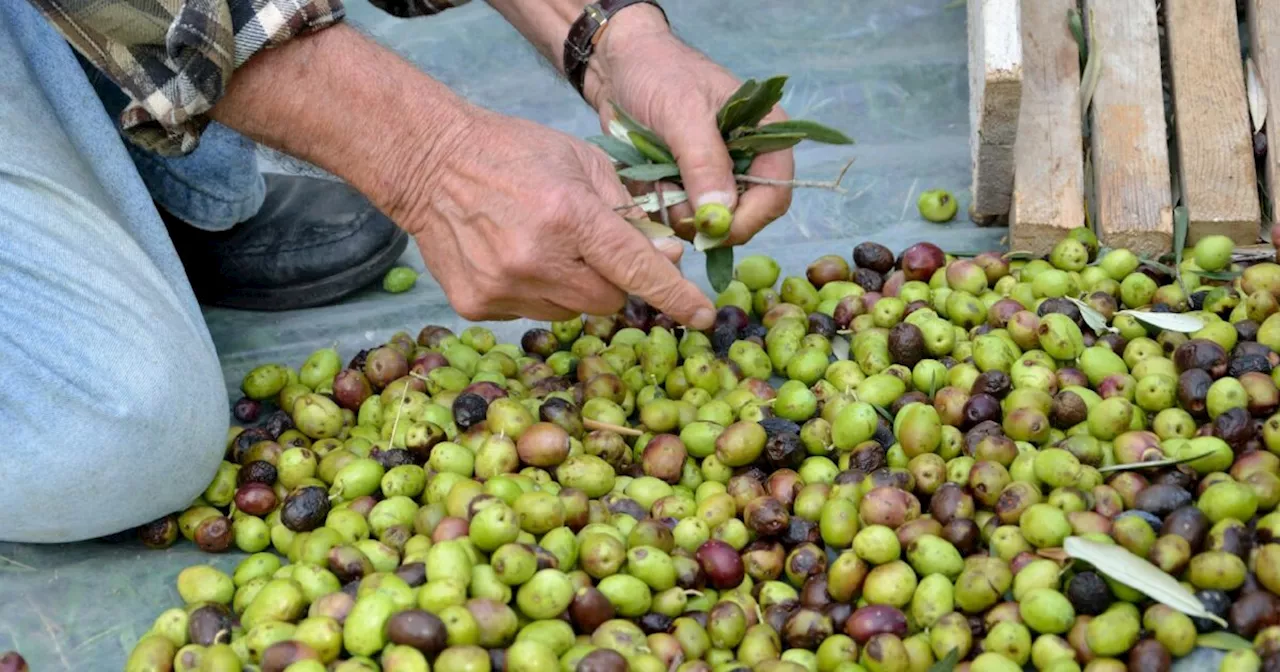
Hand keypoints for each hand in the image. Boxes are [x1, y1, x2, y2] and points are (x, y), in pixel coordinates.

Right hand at [396, 107, 717, 328]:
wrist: (428, 163)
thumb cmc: (513, 153)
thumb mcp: (582, 162)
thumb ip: (628, 211)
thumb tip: (666, 258)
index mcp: (569, 215)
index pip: (636, 268)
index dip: (675, 295)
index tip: (704, 315)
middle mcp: (536, 259)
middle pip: (608, 301)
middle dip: (613, 281)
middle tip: (592, 249)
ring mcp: (503, 286)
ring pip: (570, 312)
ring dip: (573, 288)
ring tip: (543, 246)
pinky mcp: (477, 305)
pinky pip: (532, 314)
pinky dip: (536, 292)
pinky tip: (513, 256)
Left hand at [587, 10, 794, 244]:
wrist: (618, 63)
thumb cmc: (658, 72)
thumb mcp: (682, 113)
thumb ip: (704, 162)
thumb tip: (722, 213)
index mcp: (764, 135)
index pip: (775, 194)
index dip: (748, 219)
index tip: (711, 229)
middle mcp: (746, 159)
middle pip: (742, 216)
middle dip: (704, 217)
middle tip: (670, 200)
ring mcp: (714, 174)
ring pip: (705, 220)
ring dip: (676, 209)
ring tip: (653, 176)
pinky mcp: (686, 183)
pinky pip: (677, 213)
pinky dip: (659, 203)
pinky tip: (646, 176)